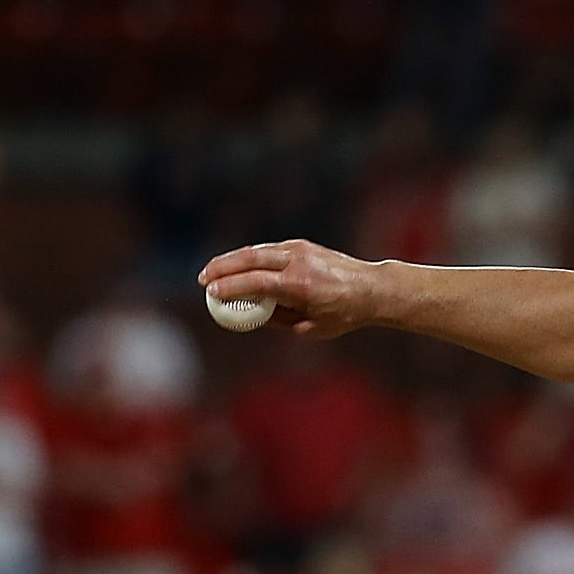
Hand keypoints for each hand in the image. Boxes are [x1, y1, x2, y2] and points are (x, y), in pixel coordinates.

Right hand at [197, 239, 378, 339]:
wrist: (372, 289)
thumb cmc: (343, 314)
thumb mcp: (310, 328)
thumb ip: (278, 320)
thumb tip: (252, 313)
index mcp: (301, 286)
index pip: (256, 282)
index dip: (230, 286)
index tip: (211, 293)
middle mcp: (298, 263)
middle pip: (250, 259)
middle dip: (222, 268)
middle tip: (201, 279)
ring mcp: (299, 250)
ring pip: (257, 251)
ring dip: (231, 260)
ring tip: (211, 271)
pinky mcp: (301, 245)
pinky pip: (268, 250)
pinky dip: (249, 257)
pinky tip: (236, 266)